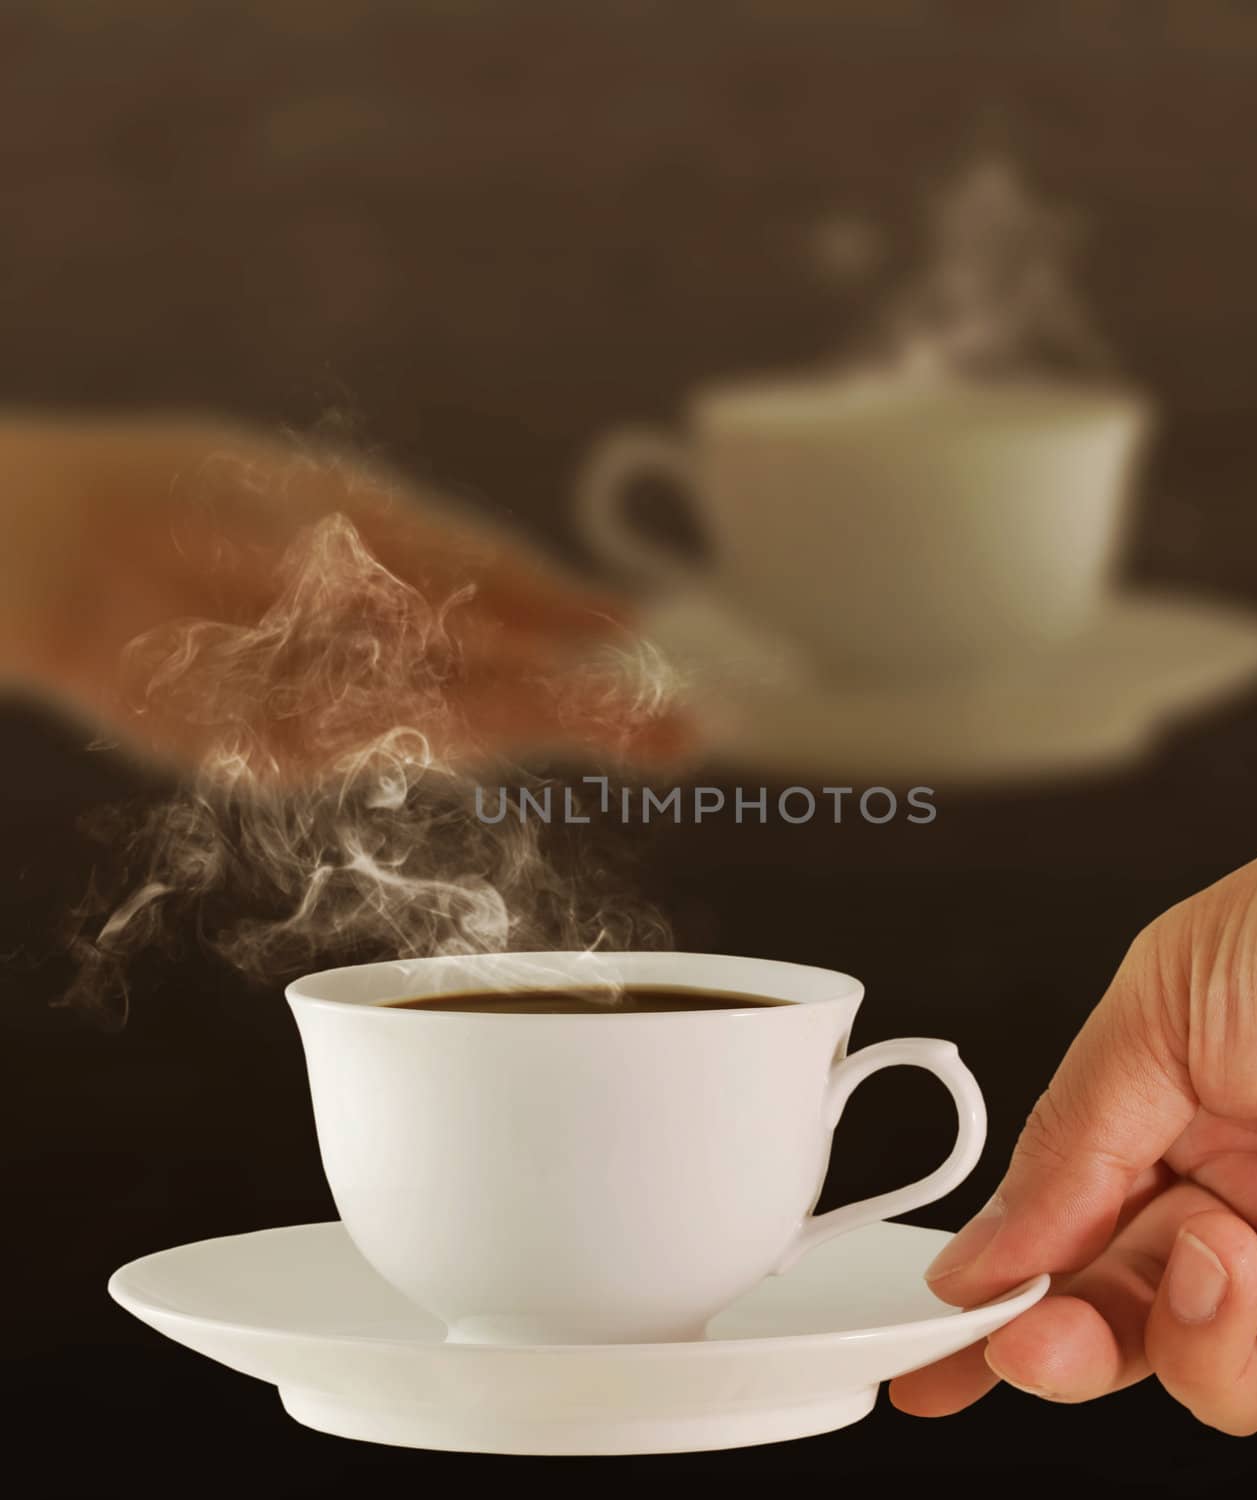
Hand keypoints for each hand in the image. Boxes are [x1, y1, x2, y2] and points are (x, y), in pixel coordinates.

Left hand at [0, 413, 684, 775]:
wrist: (71, 541)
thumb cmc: (214, 494)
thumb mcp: (370, 513)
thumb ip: (485, 568)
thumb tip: (610, 613)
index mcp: (420, 594)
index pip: (534, 640)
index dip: (608, 666)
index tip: (686, 688)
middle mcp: (389, 660)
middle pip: (514, 702)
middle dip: (601, 718)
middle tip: (692, 734)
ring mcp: (344, 711)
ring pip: (462, 732)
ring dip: (543, 730)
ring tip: (637, 724)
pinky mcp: (288, 756)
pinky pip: (382, 747)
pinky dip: (437, 730)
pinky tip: (491, 709)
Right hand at [892, 771, 1256, 1436]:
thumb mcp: (1158, 1016)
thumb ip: (1067, 1150)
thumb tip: (981, 1256)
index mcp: (1164, 1119)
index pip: (1064, 1240)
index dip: (999, 1313)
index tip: (935, 1370)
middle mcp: (1247, 1192)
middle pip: (1137, 1331)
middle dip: (1080, 1348)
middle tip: (1042, 1340)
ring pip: (1244, 1384)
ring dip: (1214, 1337)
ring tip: (1233, 1250)